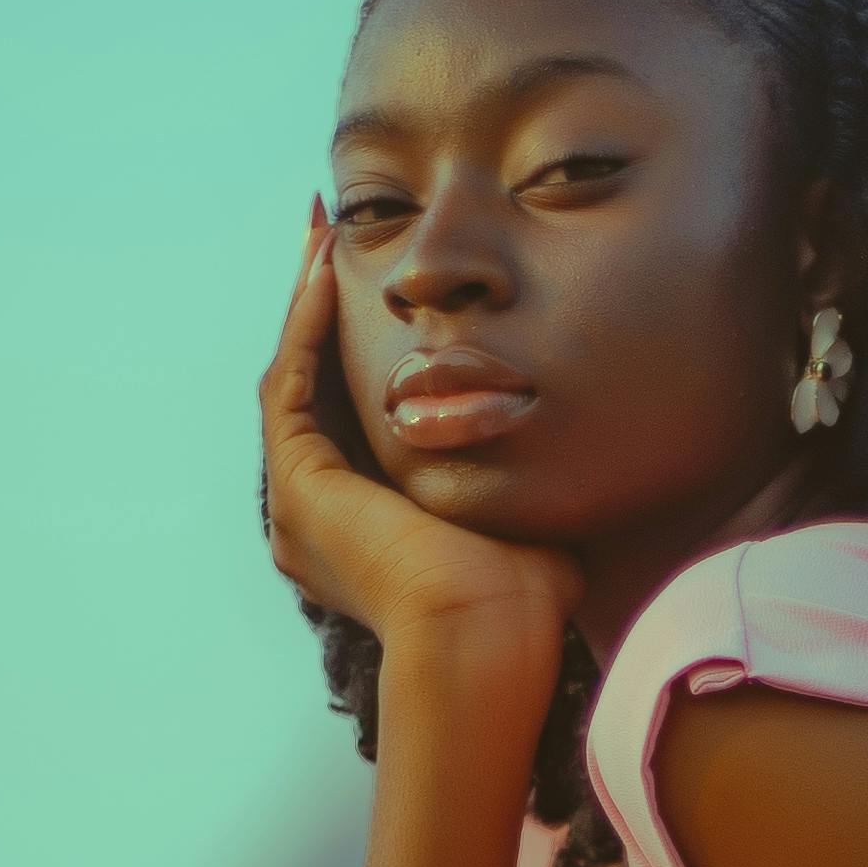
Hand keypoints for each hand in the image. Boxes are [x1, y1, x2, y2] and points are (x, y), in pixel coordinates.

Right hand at [258, 210, 566, 700]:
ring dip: (307, 301)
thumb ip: (528, 481)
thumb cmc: (519, 603)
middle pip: (316, 386)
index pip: (357, 414)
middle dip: (322, 306)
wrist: (487, 636)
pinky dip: (307, 322)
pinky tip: (327, 268)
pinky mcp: (299, 482)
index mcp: (369, 527)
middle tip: (331, 233)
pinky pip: (291, 381)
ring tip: (321, 230)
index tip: (383, 285)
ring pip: (295, 375)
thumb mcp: (525, 519)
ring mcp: (303, 500)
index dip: (363, 346)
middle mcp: (322, 513)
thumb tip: (575, 448)